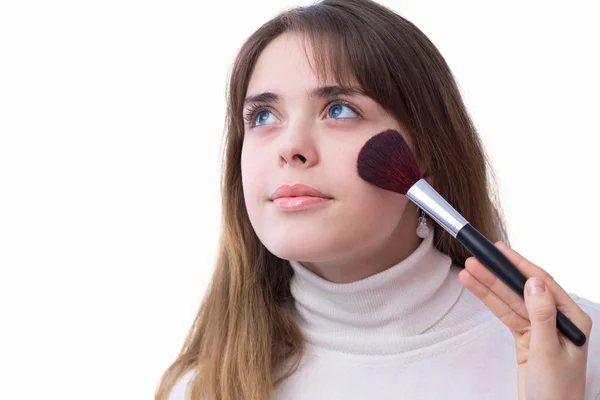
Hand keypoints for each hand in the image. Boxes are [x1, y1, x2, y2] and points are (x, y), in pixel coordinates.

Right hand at [458, 241, 592, 399]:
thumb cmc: (558, 391)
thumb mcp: (549, 350)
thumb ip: (541, 315)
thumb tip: (534, 284)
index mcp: (571, 319)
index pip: (542, 283)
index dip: (519, 265)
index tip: (500, 251)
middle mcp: (555, 320)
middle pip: (521, 290)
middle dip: (497, 274)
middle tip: (476, 260)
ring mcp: (538, 328)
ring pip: (509, 300)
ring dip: (488, 286)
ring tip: (469, 271)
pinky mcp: (524, 337)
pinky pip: (505, 314)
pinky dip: (490, 302)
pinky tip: (477, 288)